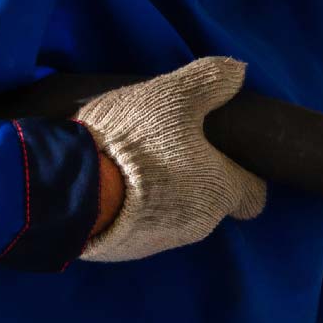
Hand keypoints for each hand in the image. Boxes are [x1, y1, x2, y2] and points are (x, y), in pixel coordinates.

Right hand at [75, 57, 266, 261]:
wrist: (70, 187)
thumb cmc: (135, 141)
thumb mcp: (175, 96)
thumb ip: (210, 81)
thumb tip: (238, 71)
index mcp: (221, 191)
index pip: (253, 196)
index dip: (245, 176)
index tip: (227, 158)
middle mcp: (199, 224)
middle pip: (211, 204)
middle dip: (197, 180)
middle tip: (171, 150)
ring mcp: (160, 242)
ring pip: (175, 215)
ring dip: (162, 194)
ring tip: (135, 164)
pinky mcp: (122, 251)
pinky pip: (137, 227)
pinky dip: (131, 209)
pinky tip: (110, 185)